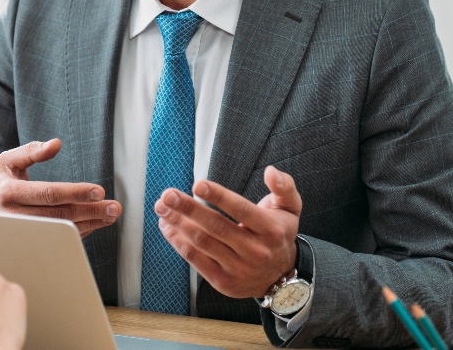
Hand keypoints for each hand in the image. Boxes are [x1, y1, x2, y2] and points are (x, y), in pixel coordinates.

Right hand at [0, 138, 121, 236]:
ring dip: (90, 223)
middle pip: (58, 215)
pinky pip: (59, 240)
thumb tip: (55, 144)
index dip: (75, 192)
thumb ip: (30, 151)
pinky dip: (80, 232)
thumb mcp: (7, 163)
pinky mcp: (31, 245)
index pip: (47, 193)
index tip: (99, 190)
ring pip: (61, 230)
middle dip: (89, 210)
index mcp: (7, 192)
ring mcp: (22, 235)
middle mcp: (12, 217)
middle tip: (113, 207)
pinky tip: (95, 223)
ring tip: (110, 215)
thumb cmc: (2, 185)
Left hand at [153, 165, 301, 298]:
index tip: (198, 185)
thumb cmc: (278, 234)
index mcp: (270, 229)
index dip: (218, 197)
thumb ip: (284, 187)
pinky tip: (167, 227)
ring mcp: (238, 268)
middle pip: (215, 226)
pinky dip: (178, 242)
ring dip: (177, 224)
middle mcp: (255, 250)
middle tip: (167, 195)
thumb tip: (271, 171)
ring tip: (162, 208)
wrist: (281, 278)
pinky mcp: (223, 281)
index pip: (241, 210)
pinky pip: (195, 260)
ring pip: (202, 243)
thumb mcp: (290, 209)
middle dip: (187, 209)